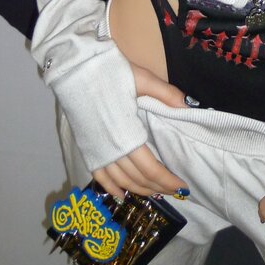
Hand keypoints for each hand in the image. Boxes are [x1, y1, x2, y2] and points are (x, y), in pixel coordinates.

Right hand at [93, 61, 189, 199]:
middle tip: (175, 191)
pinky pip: (99, 176)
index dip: (167, 180)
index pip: (150, 169)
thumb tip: (189, 106)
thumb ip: (166, 94)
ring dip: (139, 189)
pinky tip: (121, 194)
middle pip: (137, 178)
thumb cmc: (110, 73)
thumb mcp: (143, 79)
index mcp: (127, 134)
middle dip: (158, 187)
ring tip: (155, 192)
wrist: (75, 70)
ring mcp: (96, 150)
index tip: (182, 187)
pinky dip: (111, 188)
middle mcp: (111, 148)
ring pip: (120, 180)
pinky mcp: (86, 148)